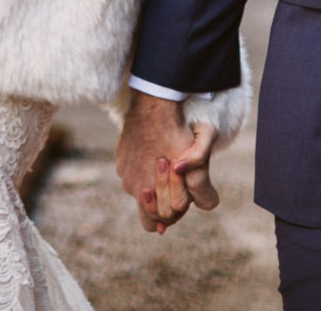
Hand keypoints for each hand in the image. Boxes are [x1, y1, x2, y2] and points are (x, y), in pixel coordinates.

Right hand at [114, 92, 220, 233]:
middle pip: (151, 213)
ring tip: (164, 161)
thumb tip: (183, 205)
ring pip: (142, 193)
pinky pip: (133, 176)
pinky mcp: (120, 163)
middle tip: (175, 178)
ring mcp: (125, 176)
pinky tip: (153, 151)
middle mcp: (135, 188)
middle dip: (166, 200)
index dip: (180, 205)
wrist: (153, 103)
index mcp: (151, 191)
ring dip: (153, 185)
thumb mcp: (200, 152)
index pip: (166, 218)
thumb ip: (199, 182)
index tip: (184, 185)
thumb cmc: (179, 128)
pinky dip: (143, 170)